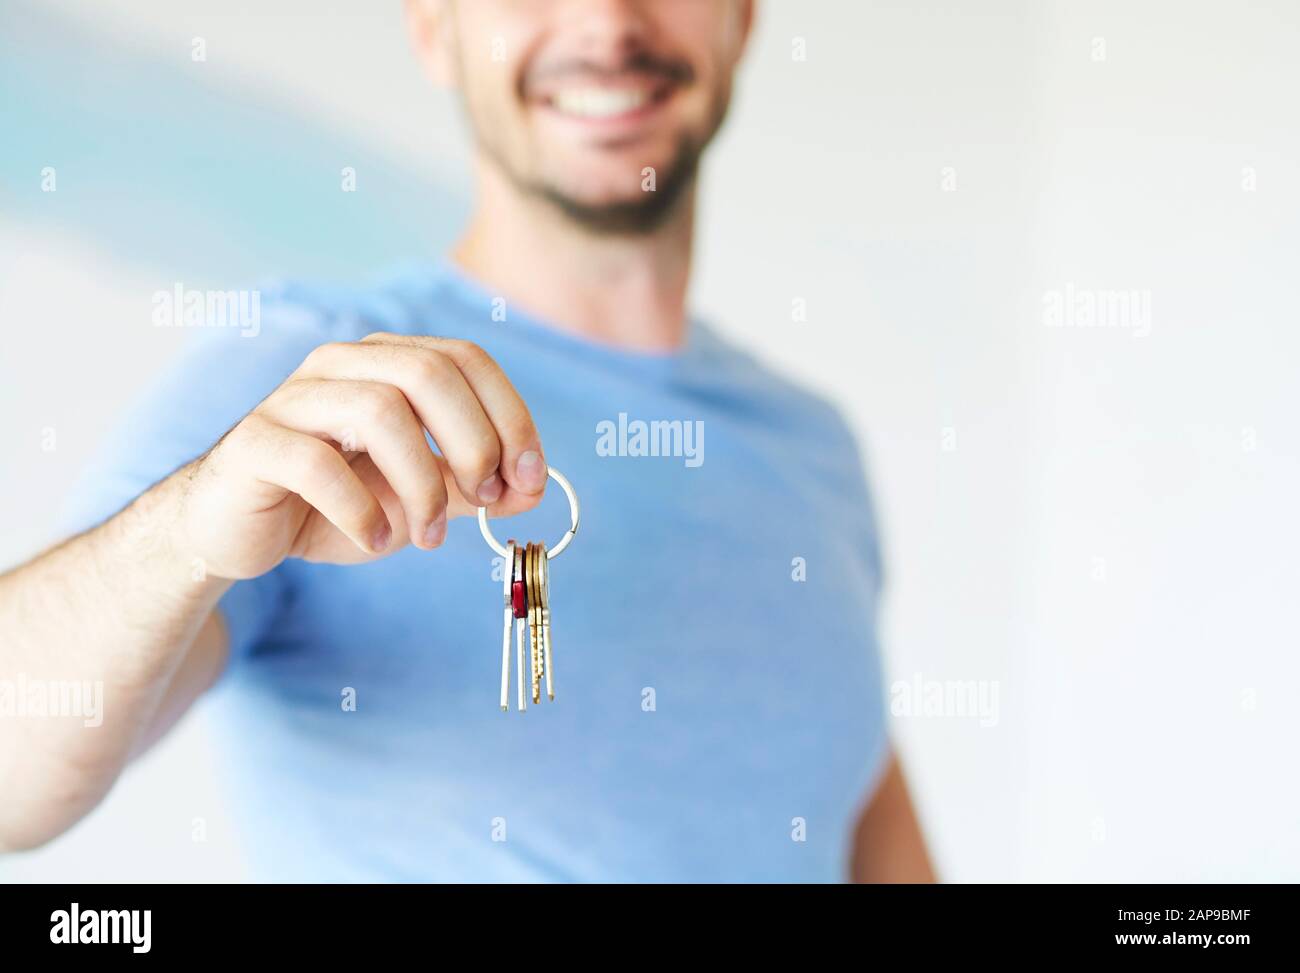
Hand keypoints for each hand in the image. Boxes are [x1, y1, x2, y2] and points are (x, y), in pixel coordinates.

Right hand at [170, 333, 546, 579]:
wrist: (238, 531)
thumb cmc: (334, 504)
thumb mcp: (419, 497)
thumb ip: (472, 487)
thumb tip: (533, 488)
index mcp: (386, 362)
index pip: (466, 359)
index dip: (510, 415)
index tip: (530, 477)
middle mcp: (341, 365)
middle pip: (429, 373)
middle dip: (473, 442)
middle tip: (483, 500)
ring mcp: (293, 399)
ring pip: (379, 411)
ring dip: (422, 483)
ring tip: (430, 537)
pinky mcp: (253, 444)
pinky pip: (317, 465)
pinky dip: (360, 509)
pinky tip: (373, 540)